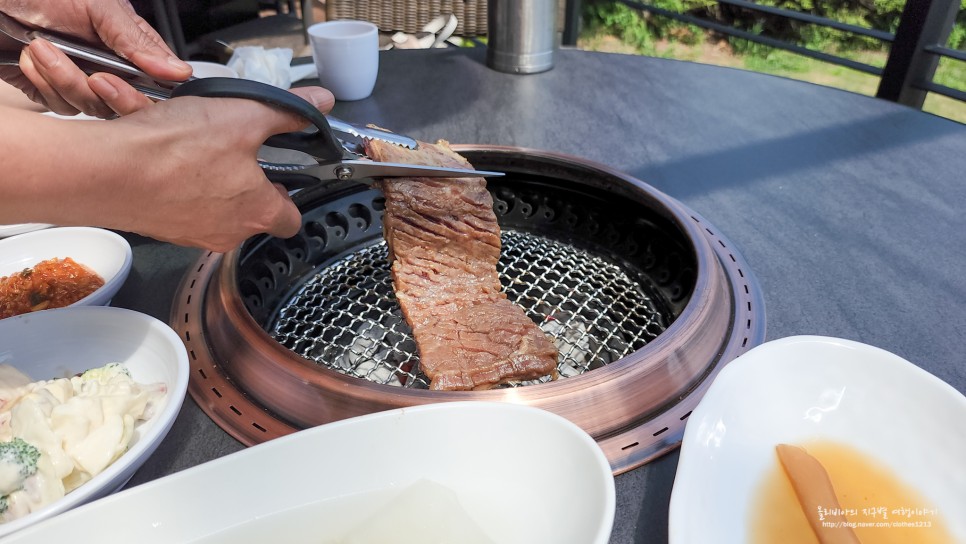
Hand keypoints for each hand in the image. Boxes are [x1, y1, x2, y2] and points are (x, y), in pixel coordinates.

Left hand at [0, 0, 190, 117]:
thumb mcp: (97, 6)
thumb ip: (137, 40)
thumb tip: (176, 69)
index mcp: (127, 41)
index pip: (157, 79)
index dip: (147, 91)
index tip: (126, 83)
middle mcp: (108, 63)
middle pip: (127, 103)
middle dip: (106, 91)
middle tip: (94, 76)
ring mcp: (81, 79)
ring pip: (93, 107)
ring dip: (64, 79)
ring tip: (44, 48)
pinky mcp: (53, 91)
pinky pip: (62, 106)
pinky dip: (43, 83)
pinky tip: (32, 60)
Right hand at [1, 86, 336, 251]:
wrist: (106, 171)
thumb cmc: (176, 150)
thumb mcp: (245, 115)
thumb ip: (288, 111)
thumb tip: (318, 105)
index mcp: (259, 212)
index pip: (291, 221)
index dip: (291, 198)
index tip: (285, 177)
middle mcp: (228, 232)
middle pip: (252, 214)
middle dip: (248, 185)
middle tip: (236, 153)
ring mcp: (192, 233)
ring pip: (214, 208)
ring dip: (211, 182)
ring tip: (198, 151)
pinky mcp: (160, 227)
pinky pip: (180, 205)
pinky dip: (178, 183)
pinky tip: (166, 158)